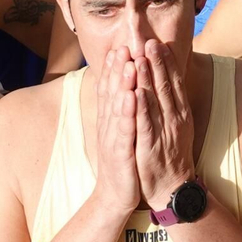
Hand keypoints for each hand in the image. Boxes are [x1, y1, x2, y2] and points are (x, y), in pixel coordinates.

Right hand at [91, 48, 142, 217]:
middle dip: (118, 68)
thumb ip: (119, 111)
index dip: (114, 68)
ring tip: (129, 63)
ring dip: (123, 84)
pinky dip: (128, 112)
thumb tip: (122, 89)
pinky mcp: (121, 152)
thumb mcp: (119, 132)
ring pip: (118, 106)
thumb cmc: (121, 160)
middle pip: (113, 93)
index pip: (111, 89)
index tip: (119, 46)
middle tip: (123, 45)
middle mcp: (109, 125)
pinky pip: (125, 129)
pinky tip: (132, 97)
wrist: (115, 196)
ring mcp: (114, 138)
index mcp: (110, 120)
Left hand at [133, 39, 194, 212]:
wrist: (171, 188)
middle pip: (166, 86)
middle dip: (157, 63)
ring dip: (148, 79)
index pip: (174, 82)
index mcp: (180, 112)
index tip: (159, 43)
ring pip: (155, 101)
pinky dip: (142, 108)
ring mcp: (164, 132)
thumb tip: (165, 81)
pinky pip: (145, 124)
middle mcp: (175, 119)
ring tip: (141, 58)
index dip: (167, 62)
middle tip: (150, 42)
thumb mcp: (175, 125)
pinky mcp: (151, 146)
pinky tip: (136, 93)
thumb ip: (169, 104)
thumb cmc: (170, 155)